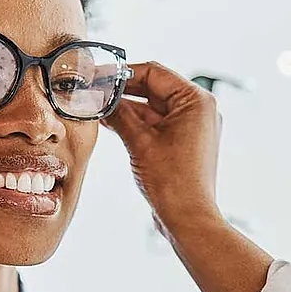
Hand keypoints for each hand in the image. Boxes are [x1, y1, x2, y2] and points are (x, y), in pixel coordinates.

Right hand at [105, 62, 271, 291]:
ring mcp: (191, 127)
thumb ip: (119, 113)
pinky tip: (109, 122)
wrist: (188, 219)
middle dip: (121, 91)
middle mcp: (198, 110)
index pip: (154, 72)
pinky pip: (155, 124)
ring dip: (125, 107)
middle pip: (153, 88)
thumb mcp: (139, 142)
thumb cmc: (173, 182)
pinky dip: (134, 122)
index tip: (97, 75)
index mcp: (196, 101)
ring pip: (151, 107)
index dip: (121, 73)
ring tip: (95, 107)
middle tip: (92, 91)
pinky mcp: (182, 143)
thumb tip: (99, 95)